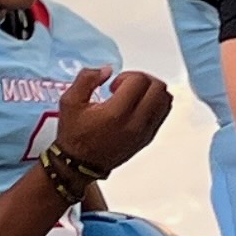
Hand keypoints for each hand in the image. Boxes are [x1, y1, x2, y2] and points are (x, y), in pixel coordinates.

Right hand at [52, 65, 175, 176]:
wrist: (79, 165)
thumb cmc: (74, 134)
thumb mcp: (69, 101)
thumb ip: (87, 78)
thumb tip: (107, 70)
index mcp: (116, 113)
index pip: (139, 80)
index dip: (126, 75)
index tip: (114, 85)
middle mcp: (135, 123)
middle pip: (157, 87)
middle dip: (142, 79)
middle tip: (127, 86)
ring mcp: (144, 132)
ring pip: (165, 99)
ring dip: (152, 91)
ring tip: (135, 96)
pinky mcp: (148, 138)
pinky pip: (163, 113)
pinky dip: (155, 104)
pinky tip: (138, 107)